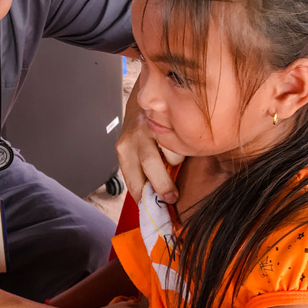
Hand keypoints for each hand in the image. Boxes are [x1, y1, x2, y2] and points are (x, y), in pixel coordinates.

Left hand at [117, 86, 178, 203]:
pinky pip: (179, 139)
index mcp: (124, 151)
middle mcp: (134, 138)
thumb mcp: (134, 150)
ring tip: (175, 159)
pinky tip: (178, 142)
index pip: (133, 181)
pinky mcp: (165, 117)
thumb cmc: (141, 131)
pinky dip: (183, 146)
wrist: (143, 94)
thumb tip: (155, 202)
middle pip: (150, 166)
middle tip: (172, 198)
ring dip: (176, 161)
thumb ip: (141, 172)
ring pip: (170, 152)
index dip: (144, 199)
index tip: (155, 213)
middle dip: (163, 185)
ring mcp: (150, 126)